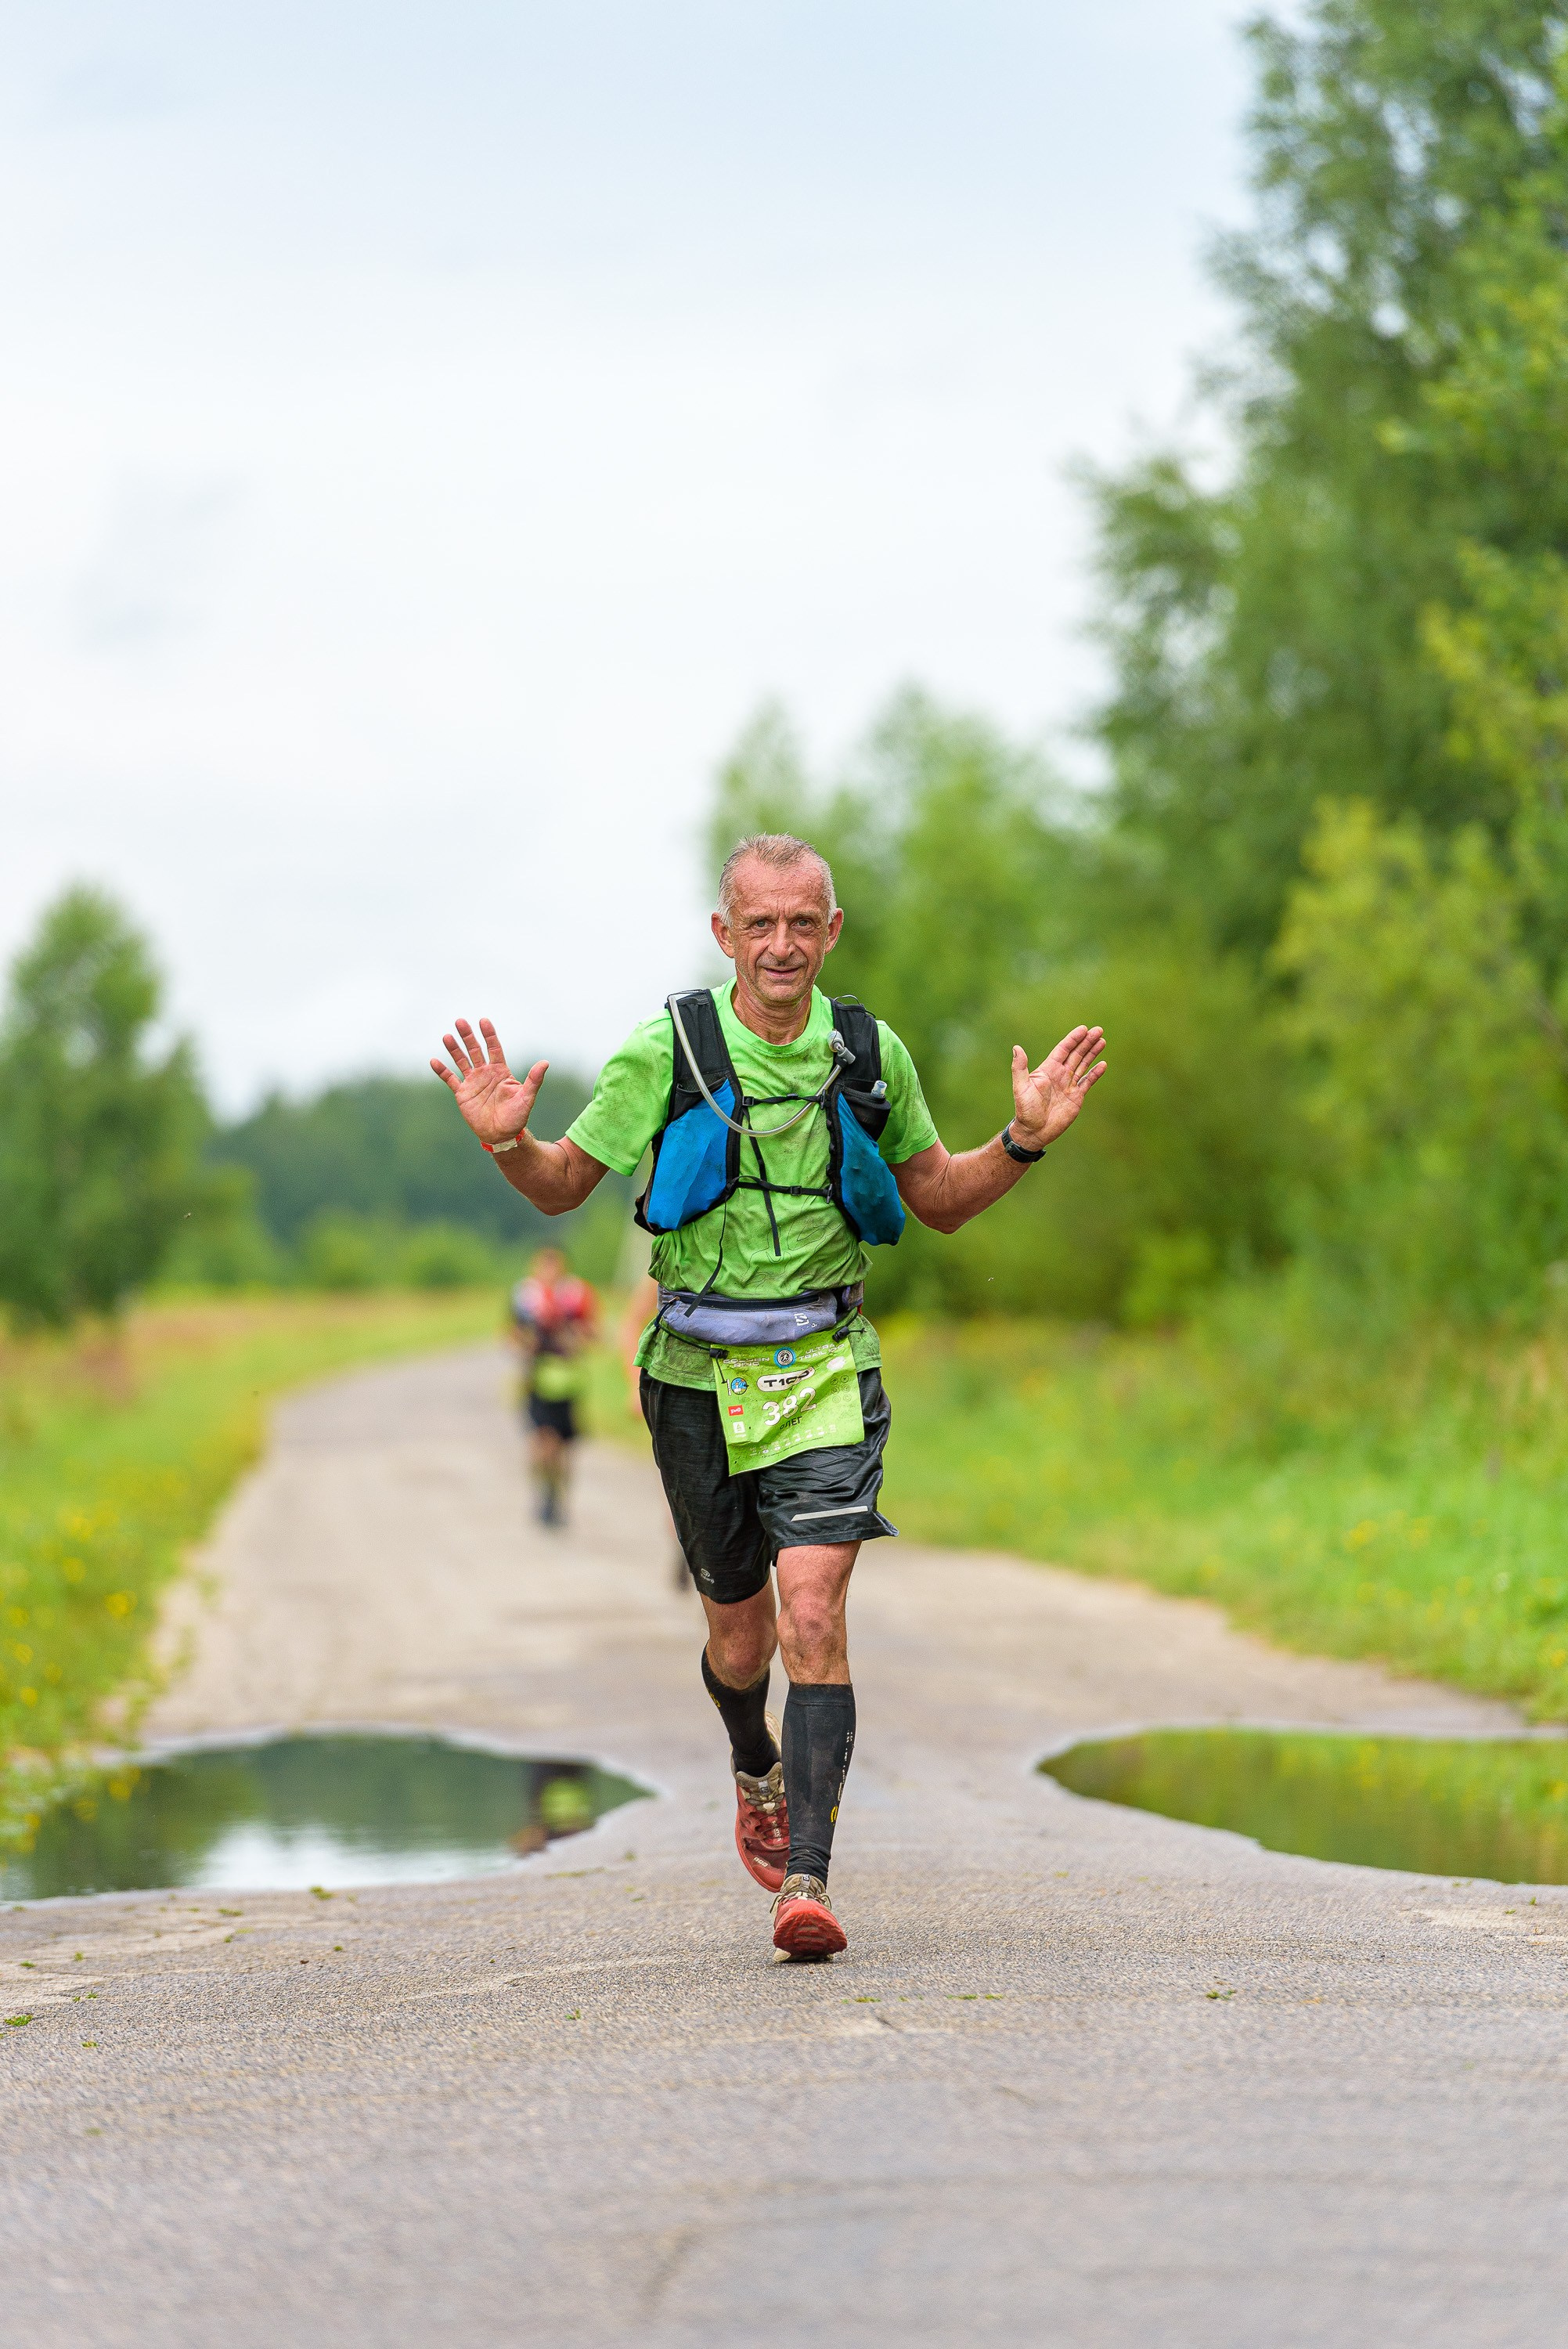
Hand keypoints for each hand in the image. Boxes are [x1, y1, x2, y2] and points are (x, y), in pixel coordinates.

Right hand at [431, 1017, 548, 1147]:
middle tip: (460, 1021)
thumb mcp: (527, 1098)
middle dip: (468, 1036)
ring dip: (454, 1049)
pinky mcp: (462, 1093)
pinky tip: (434, 1061)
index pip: (494, 1048)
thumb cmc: (517, 1116)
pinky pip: (450, 1079)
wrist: (501, 1135)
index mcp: (500, 1071)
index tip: (483, 1021)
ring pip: (461, 1061)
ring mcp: (473, 1082)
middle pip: (475, 1050)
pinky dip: (442, 1071)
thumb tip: (545, 1063)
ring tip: (447, 1037)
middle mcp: (485, 1073)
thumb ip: (533, 1080)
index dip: (489, 1035)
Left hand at [1009, 1025, 1105, 1150]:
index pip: (1063, 1050)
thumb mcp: (1021, 1088)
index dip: (1073, 1039)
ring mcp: (1068, 1085)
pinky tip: (1103, 1065)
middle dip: (1087, 1042)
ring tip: (1102, 1041)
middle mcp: (1060, 1075)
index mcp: (1048, 1069)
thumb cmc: (1025, 1110)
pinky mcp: (1076, 1097)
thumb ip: (1020, 1068)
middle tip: (1098, 1030)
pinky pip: (1087, 1082)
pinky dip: (1095, 1074)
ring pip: (1083, 1064)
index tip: (1083, 1029)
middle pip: (1076, 1054)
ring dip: (1092, 1053)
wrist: (1034, 1131)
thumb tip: (1016, 1048)